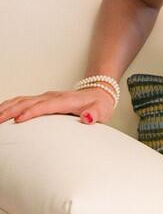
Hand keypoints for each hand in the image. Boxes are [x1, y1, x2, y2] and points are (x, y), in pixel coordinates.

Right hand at [0, 88, 115, 125]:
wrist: (99, 93)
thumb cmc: (99, 105)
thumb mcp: (102, 111)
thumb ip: (95, 114)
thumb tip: (88, 118)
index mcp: (66, 100)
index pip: (46, 105)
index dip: (32, 112)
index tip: (18, 121)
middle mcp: (53, 96)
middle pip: (28, 102)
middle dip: (11, 111)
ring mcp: (46, 96)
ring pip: (21, 100)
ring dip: (6, 108)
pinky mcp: (42, 99)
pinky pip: (22, 100)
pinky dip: (9, 105)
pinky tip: (1, 111)